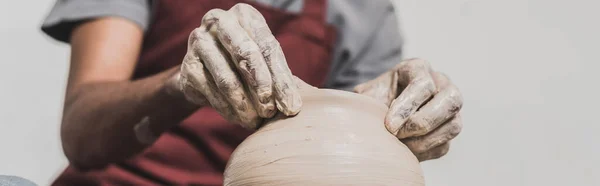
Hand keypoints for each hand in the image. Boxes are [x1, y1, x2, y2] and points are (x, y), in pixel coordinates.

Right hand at [175, 3, 299, 128]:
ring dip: (244, 105)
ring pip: (226, 78)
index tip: (292, 106)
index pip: (268, 47)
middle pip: (246, 54)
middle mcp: (219, 21)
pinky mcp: (187, 65)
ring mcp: (199, 41)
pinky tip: (240, 119)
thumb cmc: (244, 64)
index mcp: (245, 15)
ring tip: (256, 121)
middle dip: (262, 86)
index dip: (282, 79)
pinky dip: (228, 110)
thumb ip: (280, 77)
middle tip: (272, 111)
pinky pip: (211, 93)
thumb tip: (294, 104)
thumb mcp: (265, 63)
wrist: (206, 71)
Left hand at [354, 58, 462, 160]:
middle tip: (397, 135)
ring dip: (425, 141)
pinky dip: (425, 152)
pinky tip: (406, 152)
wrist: (381, 111)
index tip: (389, 125)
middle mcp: (441, 84)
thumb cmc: (375, 98)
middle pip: (450, 101)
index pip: (423, 84)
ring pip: (453, 125)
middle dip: (422, 122)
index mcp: (418, 68)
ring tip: (400, 146)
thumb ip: (367, 101)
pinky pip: (445, 145)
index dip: (407, 106)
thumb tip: (364, 119)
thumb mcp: (368, 94)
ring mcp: (450, 108)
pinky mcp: (448, 130)